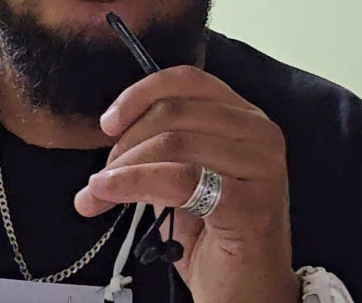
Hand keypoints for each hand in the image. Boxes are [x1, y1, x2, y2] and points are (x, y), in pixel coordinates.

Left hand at [74, 65, 299, 302]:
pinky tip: (106, 194)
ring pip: (172, 143)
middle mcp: (260, 133)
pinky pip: (178, 180)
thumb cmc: (212, 233)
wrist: (246, 294)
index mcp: (245, 116)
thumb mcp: (184, 172)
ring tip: (100, 191)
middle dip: (126, 142)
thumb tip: (111, 125)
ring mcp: (262, 167)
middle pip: (174, 112)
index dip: (140, 94)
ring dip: (123, 167)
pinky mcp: (252, 203)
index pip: (188, 80)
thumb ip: (163, 141)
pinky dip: (132, 184)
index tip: (108, 123)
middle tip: (102, 173)